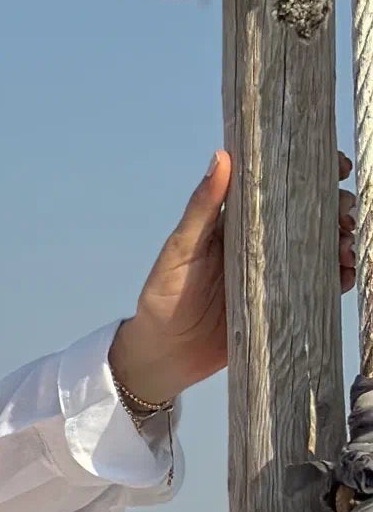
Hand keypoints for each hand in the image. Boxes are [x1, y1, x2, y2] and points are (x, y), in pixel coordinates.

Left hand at [109, 148, 356, 404]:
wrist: (164, 354)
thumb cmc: (164, 296)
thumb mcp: (181, 249)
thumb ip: (202, 207)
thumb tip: (221, 157)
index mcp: (242, 220)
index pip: (284, 186)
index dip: (315, 171)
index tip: (336, 166)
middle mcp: (265, 242)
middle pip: (314, 214)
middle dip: (338, 207)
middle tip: (344, 215)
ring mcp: (277, 273)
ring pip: (323, 247)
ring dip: (343, 241)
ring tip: (346, 246)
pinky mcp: (284, 303)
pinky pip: (320, 286)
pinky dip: (339, 277)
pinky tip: (346, 275)